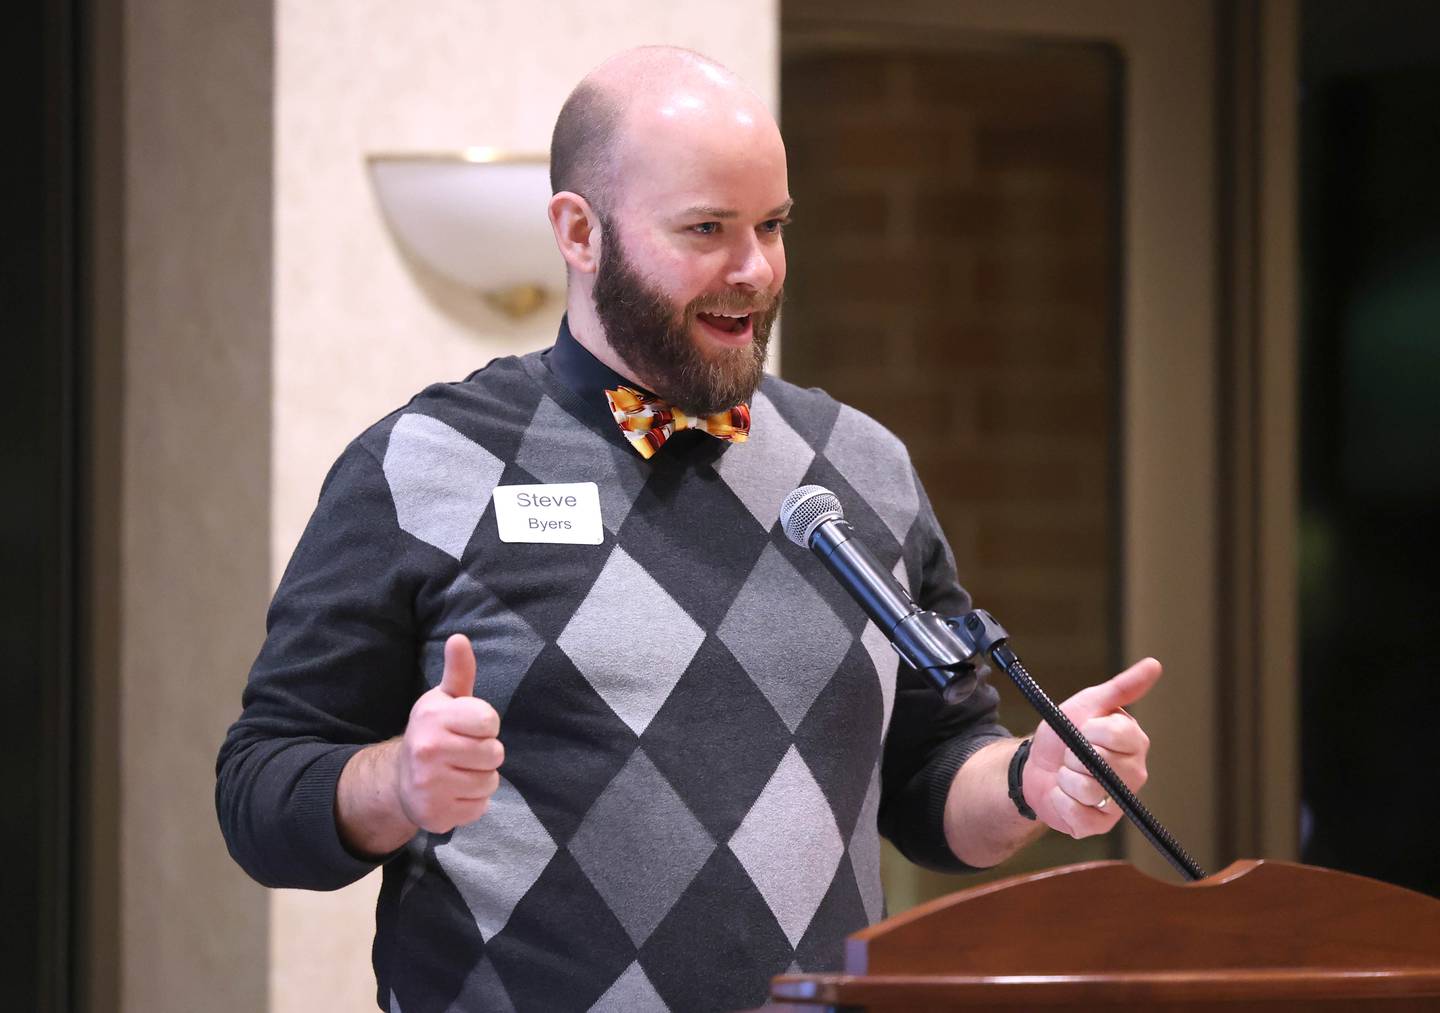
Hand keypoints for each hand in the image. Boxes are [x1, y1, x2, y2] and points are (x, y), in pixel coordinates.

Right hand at [394, 633, 504, 833]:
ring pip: (490, 782)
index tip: (470, 727)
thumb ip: (458, 671)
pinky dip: (472, 802)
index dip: (486, 725)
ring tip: (459, 771)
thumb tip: (459, 639)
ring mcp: (430, 785)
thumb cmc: (434, 732)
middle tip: (464, 752)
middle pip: (495, 753)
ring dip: (481, 778)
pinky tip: (454, 792)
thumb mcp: (444, 699)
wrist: (400, 780)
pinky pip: (480, 808)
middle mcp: (428, 750)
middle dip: (486, 753)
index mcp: (433, 717)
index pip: (489, 721)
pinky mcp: (436, 815)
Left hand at [1023, 657, 1159, 838]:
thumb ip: (1121, 687)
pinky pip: (1077, 814)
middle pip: (1100, 763)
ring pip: (1086, 789)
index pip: (1115, 735)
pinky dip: (1060, 802)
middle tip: (1072, 754)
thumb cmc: (1065, 732)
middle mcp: (1134, 774)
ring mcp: (1118, 802)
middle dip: (1074, 755)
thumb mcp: (1089, 703)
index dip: (1090, 730)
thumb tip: (1154, 665)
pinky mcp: (1099, 825)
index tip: (1083, 728)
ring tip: (1067, 774)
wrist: (1036, 765)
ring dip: (1065, 778)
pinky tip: (1063, 795)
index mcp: (1134, 743)